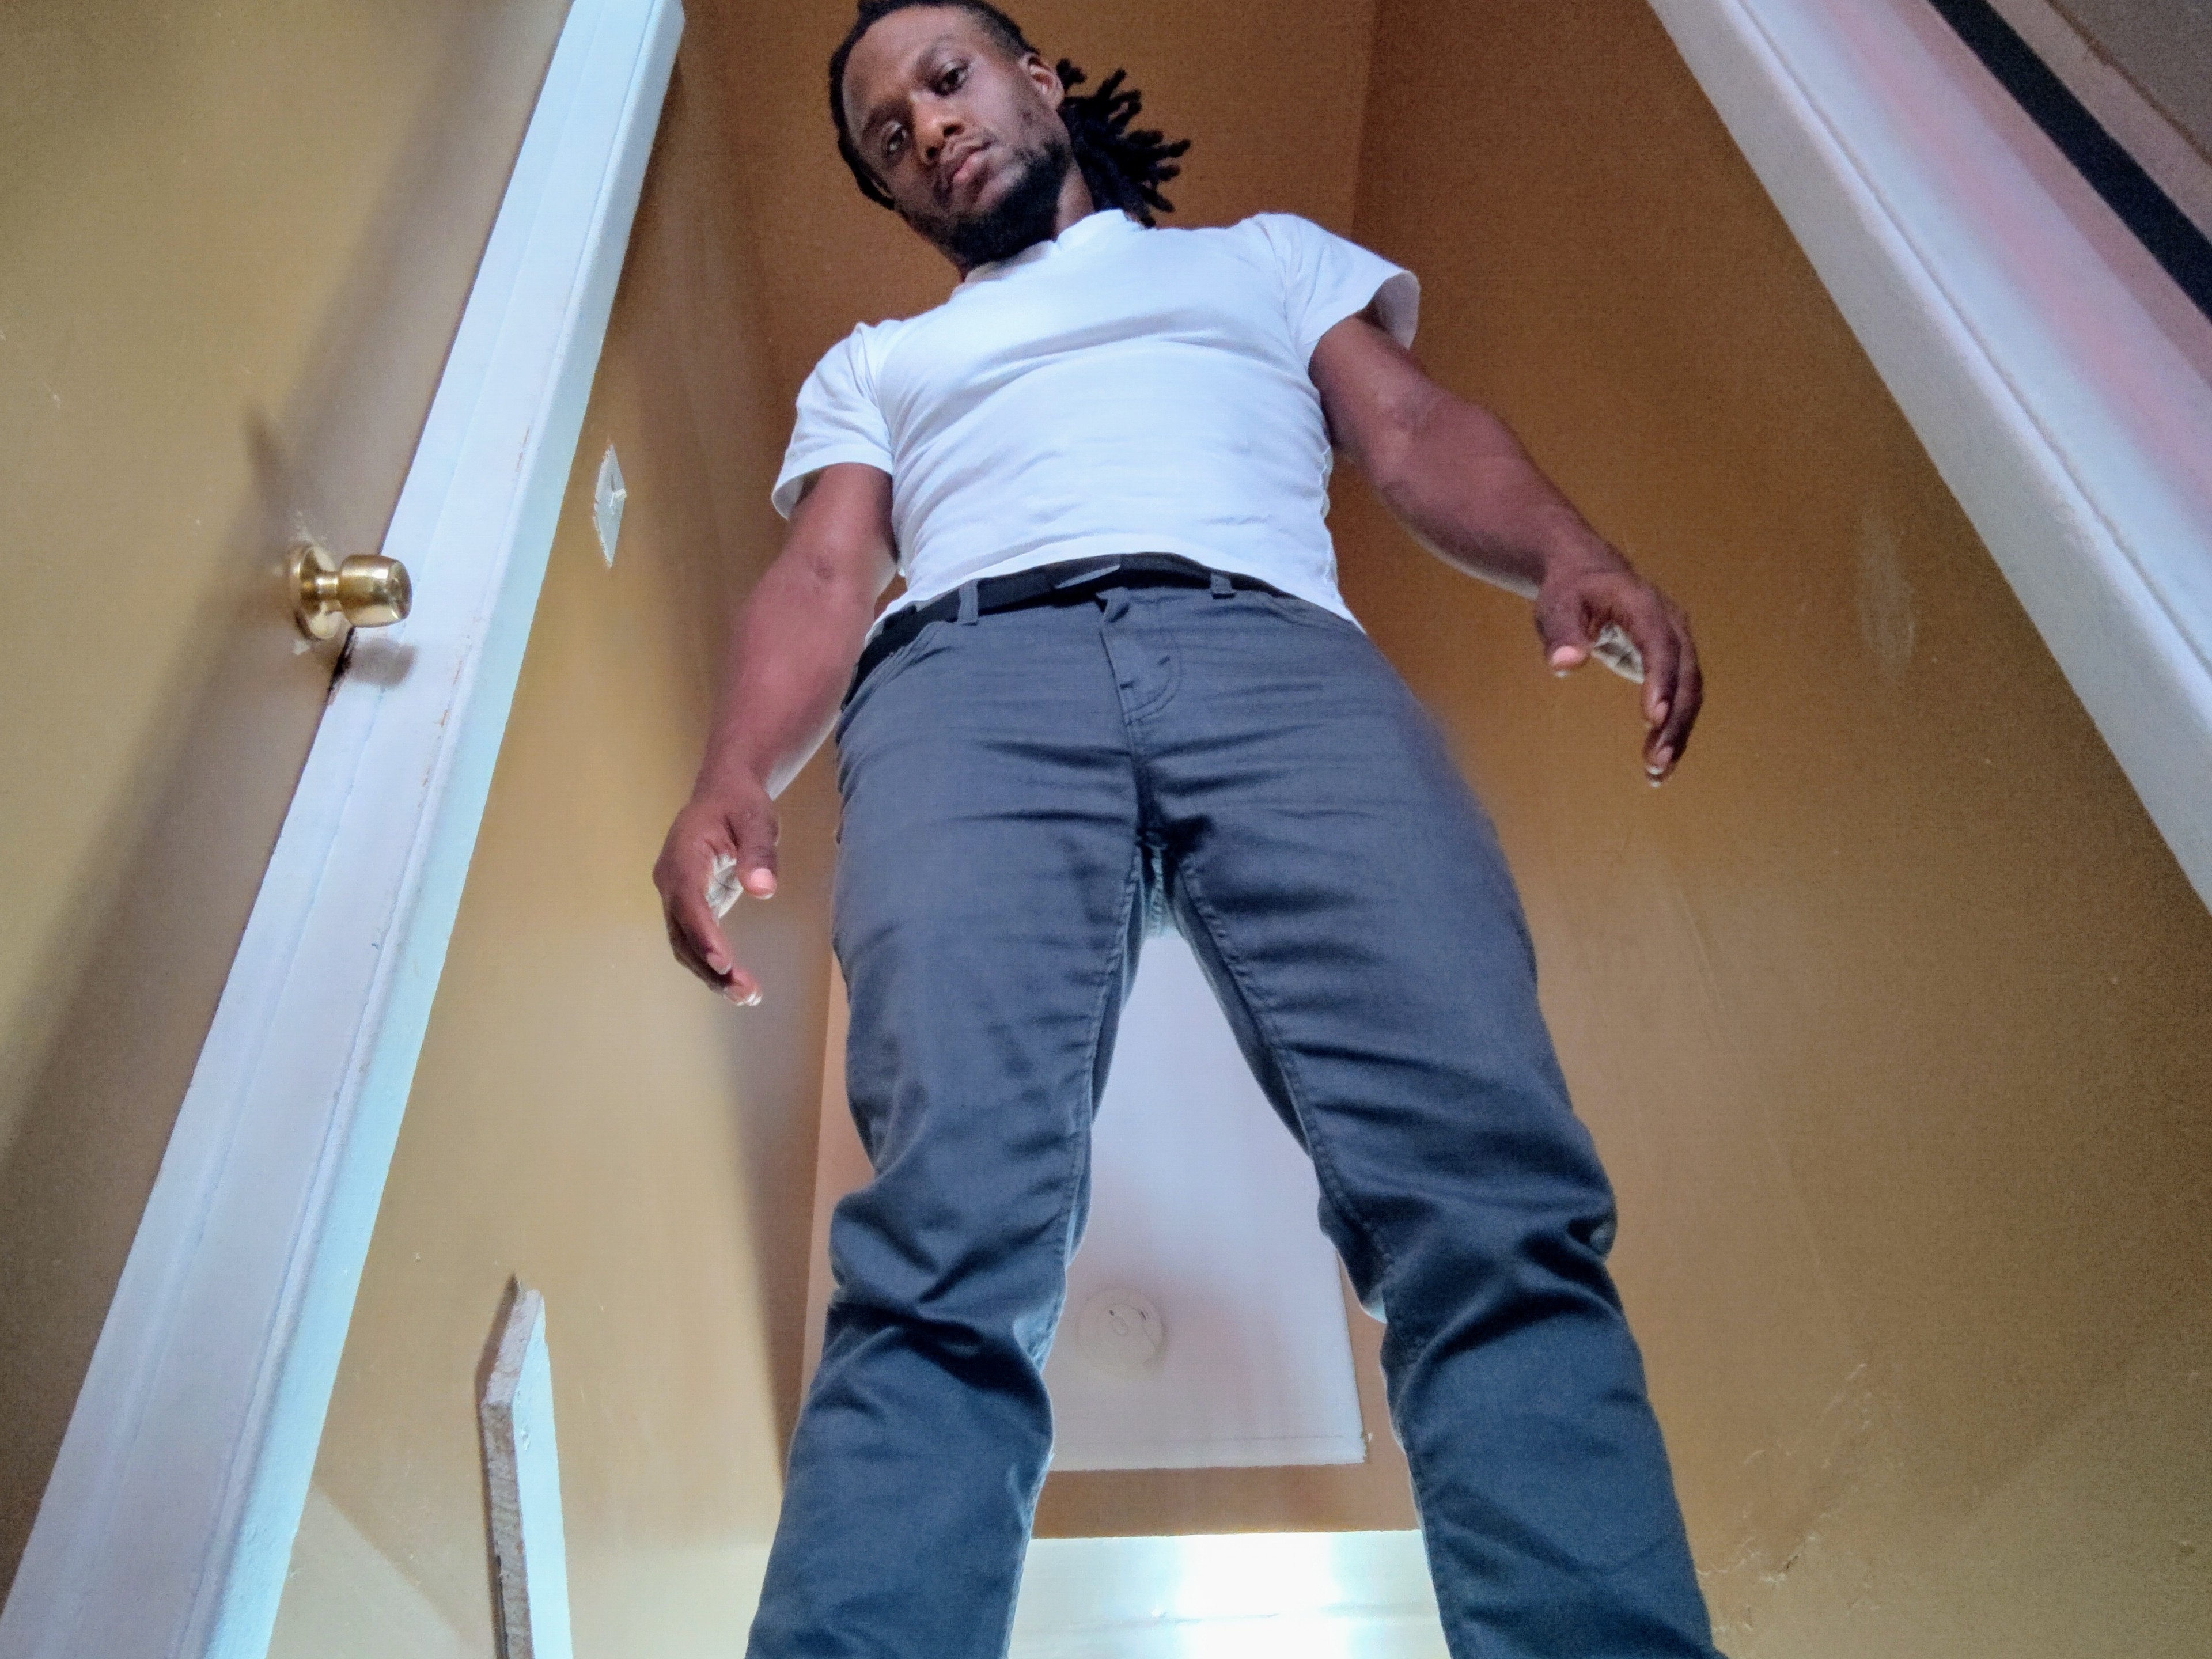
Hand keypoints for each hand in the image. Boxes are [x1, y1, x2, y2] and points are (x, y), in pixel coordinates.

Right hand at [654, 780, 778, 1002]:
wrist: (723, 795)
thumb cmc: (741, 804)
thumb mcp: (758, 820)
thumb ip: (760, 852)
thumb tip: (764, 891)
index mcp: (683, 855)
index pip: (689, 900)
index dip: (703, 933)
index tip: (722, 963)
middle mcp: (670, 880)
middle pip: (682, 932)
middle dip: (709, 966)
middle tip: (746, 992)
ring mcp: (675, 895)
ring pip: (684, 943)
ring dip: (711, 973)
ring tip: (748, 995)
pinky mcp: (688, 907)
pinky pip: (694, 940)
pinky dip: (712, 964)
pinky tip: (739, 984)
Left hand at [1534, 561, 1702, 782]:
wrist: (1588, 573)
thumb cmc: (1570, 592)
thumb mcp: (1556, 606)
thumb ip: (1561, 634)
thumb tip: (1565, 664)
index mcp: (1643, 605)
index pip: (1659, 644)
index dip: (1660, 679)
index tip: (1652, 717)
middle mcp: (1671, 623)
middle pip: (1686, 674)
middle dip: (1675, 719)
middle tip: (1655, 760)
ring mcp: (1677, 643)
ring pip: (1690, 692)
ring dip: (1678, 732)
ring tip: (1657, 772)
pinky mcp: (1673, 662)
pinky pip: (1681, 698)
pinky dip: (1673, 729)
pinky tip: (1658, 764)